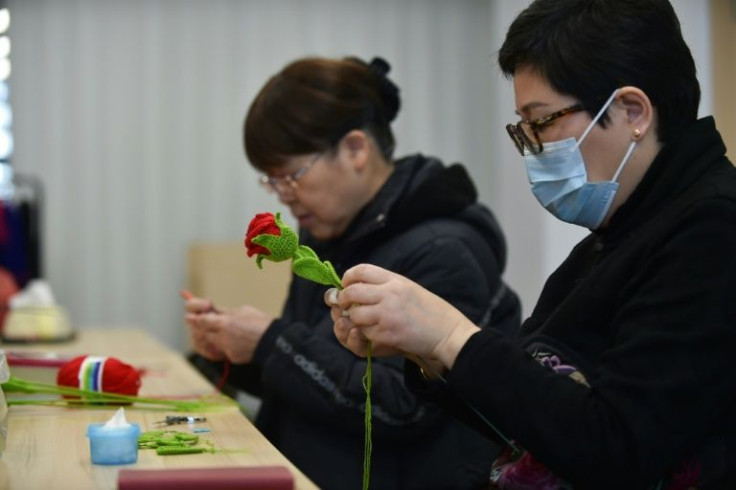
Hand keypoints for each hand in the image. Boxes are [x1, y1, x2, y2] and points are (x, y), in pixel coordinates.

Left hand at [184, 294, 272, 362]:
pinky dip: (227, 346)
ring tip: (225, 332)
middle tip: (202, 323)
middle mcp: (223, 337)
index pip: (202, 321)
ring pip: (213, 343)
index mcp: (225, 323)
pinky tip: (237, 341)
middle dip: (202, 328)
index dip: (195, 319)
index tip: (189, 316)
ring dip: (214, 337)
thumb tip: (214, 311)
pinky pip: (224, 350)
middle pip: (204, 333)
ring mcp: (227, 349)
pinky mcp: (232, 357)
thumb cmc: (260, 323)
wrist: (273, 342)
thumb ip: (226, 313)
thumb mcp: (243, 311)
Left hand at [325, 264, 479, 368]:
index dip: (347, 278)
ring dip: (354, 321)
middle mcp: (389, 294)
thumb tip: (352, 289)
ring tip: (362, 323)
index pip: (361, 270)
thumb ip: (383, 287)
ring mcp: (387, 314)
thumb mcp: (407, 289)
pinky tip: (375, 335)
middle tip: (343, 306)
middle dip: (342, 300)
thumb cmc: (428, 311)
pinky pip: (364, 334)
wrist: (447, 332)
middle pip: (351, 292)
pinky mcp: (387, 334)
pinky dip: (365, 336)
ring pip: (354, 315)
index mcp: (394, 280)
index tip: (345, 286)